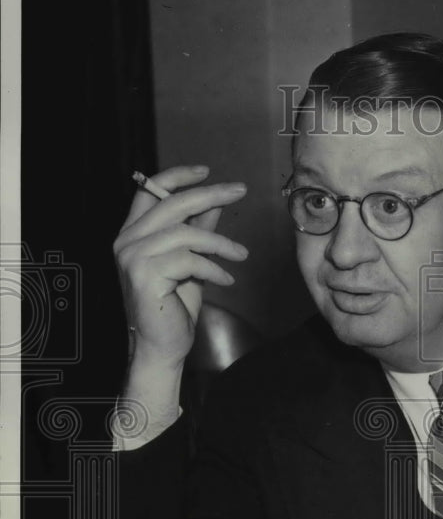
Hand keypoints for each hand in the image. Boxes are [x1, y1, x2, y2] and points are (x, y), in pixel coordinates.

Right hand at [114, 164, 247, 371]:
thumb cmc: (174, 307)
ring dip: (220, 243)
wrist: (162, 346)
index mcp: (133, 234)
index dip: (178, 177)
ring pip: (185, 233)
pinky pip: (189, 260)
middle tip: (239, 191)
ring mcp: (133, 257)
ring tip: (240, 255)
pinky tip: (226, 279)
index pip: (150, 191)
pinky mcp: (145, 275)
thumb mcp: (191, 263)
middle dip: (210, 194)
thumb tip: (214, 204)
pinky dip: (214, 268)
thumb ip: (198, 231)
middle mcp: (127, 241)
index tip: (207, 172)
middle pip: (172, 204)